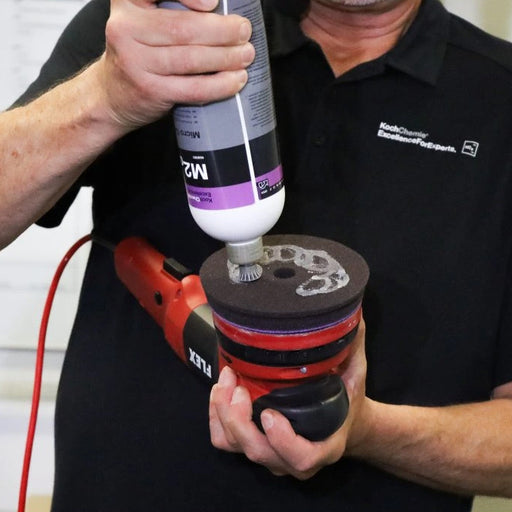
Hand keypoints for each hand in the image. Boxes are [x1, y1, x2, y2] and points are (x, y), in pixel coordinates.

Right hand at [95, 0, 254, 130]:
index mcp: (128, 2)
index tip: (214, 3)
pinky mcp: (150, 91)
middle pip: (184, 28)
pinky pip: (194, 88)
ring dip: (227, 58)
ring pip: (192, 58)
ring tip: (246, 55)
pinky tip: (235, 80)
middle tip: (244, 31)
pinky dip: (220, 84)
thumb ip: (171, 10)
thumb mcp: (143, 20)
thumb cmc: (137, 54)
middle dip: (223, 30)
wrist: (111, 95)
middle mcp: (126, 28)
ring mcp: (136, 62)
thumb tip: (223, 11)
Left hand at [209, 319, 368, 479]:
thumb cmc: (348, 400)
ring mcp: (271, 456)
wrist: (343, 424)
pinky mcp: (254, 446)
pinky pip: (224, 441)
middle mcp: (294, 459)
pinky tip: (220, 390)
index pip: (301, 457)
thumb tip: (351, 316)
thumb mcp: (356, 375)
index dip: (281, 439)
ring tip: (226, 379)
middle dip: (239, 419)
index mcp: (325, 446)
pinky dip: (215, 418)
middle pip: (258, 451)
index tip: (268, 412)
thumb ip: (352, 349)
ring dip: (223, 414)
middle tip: (238, 384)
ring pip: (236, 446)